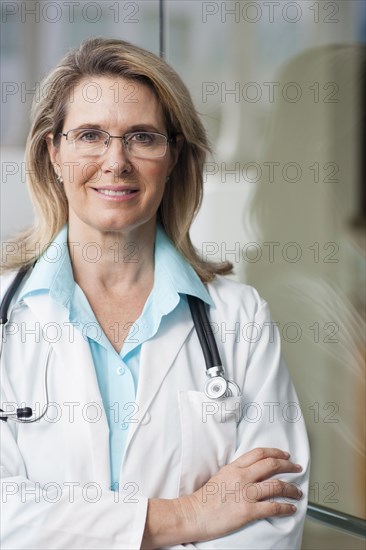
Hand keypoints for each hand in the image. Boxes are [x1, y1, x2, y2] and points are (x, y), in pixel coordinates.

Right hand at [185, 447, 302, 541]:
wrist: (193, 514)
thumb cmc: (205, 499)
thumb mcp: (221, 476)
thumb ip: (237, 471)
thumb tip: (252, 472)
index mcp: (234, 467)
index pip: (259, 453)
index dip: (276, 452)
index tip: (285, 455)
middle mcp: (241, 477)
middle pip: (271, 465)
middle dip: (288, 465)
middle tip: (296, 468)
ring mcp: (245, 494)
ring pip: (276, 485)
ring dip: (291, 488)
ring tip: (297, 491)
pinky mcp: (247, 511)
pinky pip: (273, 507)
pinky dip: (285, 507)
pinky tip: (291, 508)